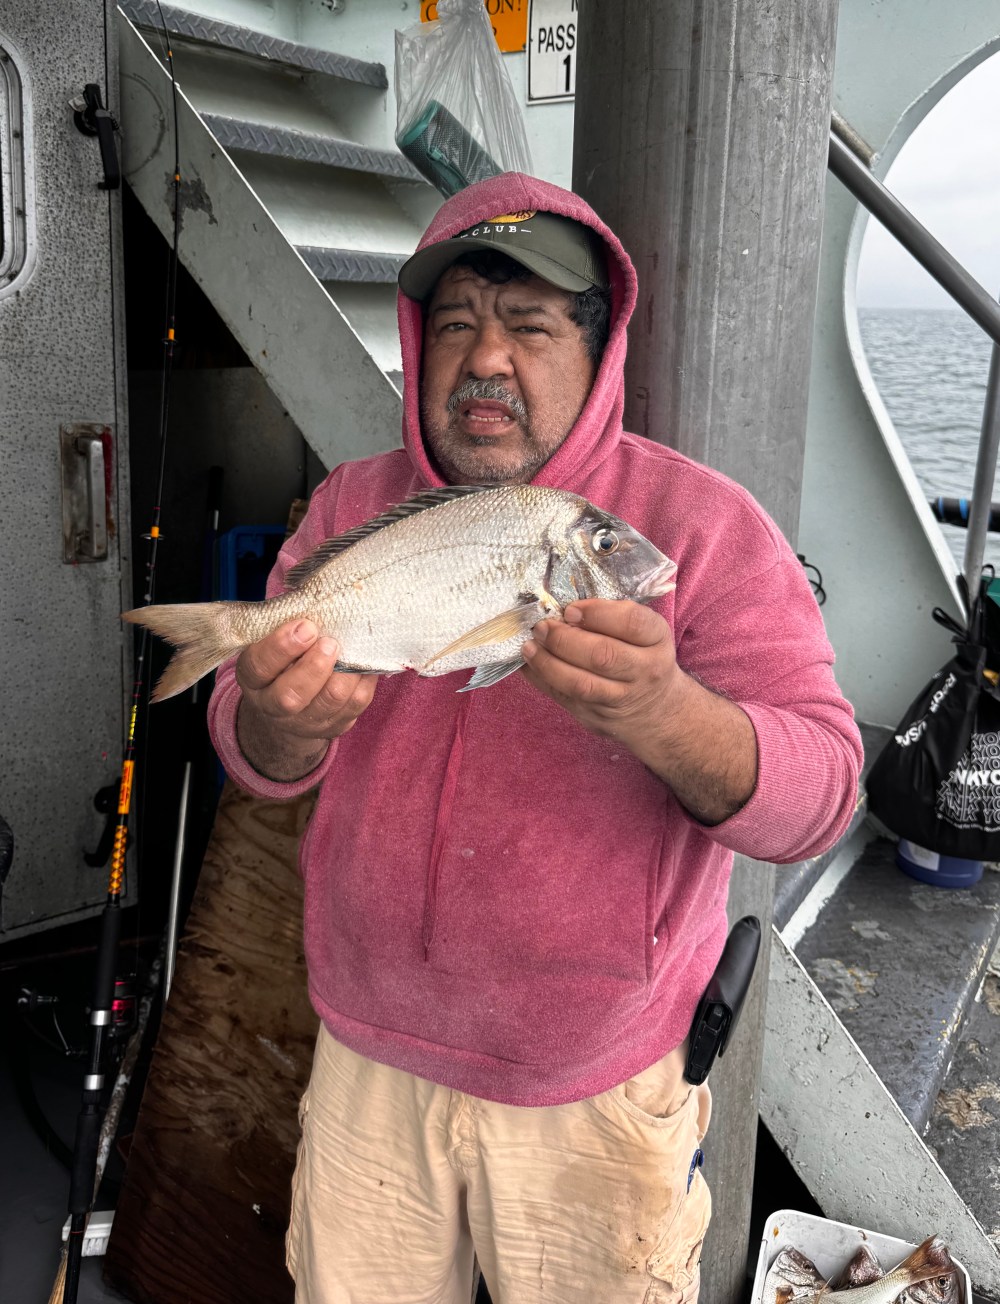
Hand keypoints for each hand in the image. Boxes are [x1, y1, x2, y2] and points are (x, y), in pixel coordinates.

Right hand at [235, 620, 377, 780]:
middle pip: (291, 695)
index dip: (281, 647)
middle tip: (330, 642)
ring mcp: (305, 722)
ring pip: (329, 701)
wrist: (289, 712)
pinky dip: (364, 680)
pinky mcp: (334, 726)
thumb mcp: (272, 645)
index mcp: (253, 680)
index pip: (259, 667)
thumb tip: (319, 602)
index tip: (305, 626)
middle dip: (314, 666)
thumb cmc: (283, 664)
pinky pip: (355, 705)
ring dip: (344, 673)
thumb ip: (286, 629)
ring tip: (350, 650)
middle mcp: (273, 706)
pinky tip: (365, 662)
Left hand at [522, 599, 756, 823]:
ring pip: (581, 684)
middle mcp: (644, 671)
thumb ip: (612, 618)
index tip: (571, 609)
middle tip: (542, 627)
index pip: (632, 623)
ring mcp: (621, 699)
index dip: (598, 613)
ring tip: (529, 646)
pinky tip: (528, 664)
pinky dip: (541, 679)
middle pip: (603, 655)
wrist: (657, 712)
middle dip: (564, 639)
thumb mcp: (644, 633)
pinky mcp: (597, 717)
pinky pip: (564, 698)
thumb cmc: (642, 658)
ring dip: (548, 663)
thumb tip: (562, 608)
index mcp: (656, 640)